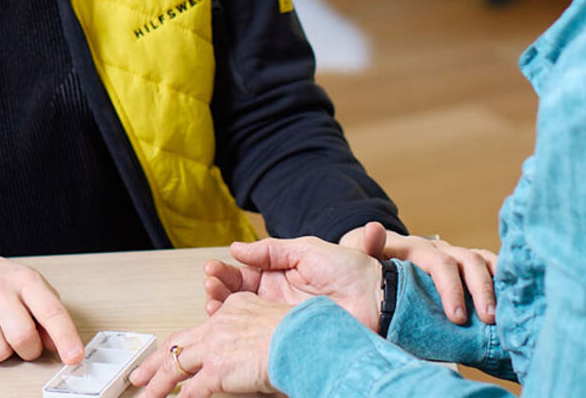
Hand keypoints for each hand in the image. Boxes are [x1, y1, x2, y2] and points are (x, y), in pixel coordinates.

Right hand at [0, 253, 83, 364]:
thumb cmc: (1, 282)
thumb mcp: (31, 287)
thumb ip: (48, 314)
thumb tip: (58, 344)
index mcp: (26, 280)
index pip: (51, 312)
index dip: (66, 338)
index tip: (74, 357)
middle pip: (23, 338)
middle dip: (29, 350)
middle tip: (25, 341)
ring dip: (3, 351)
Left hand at [129, 293, 287, 397]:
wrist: (307, 339)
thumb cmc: (301, 334)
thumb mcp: (272, 325)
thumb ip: (252, 338)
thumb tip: (246, 357)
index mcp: (235, 308)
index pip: (201, 326)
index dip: (185, 342)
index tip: (175, 351)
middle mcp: (221, 323)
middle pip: (178, 343)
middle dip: (155, 361)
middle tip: (140, 373)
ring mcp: (216, 345)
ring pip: (175, 366)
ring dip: (156, 383)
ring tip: (144, 394)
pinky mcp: (217, 368)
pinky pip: (191, 390)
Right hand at [202, 230, 383, 330]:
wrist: (376, 298)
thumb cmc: (349, 270)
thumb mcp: (307, 250)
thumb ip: (271, 250)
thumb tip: (236, 248)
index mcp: (280, 275)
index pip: (243, 275)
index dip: (225, 273)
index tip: (211, 269)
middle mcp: (276, 298)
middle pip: (236, 296)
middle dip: (218, 289)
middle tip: (209, 284)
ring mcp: (279, 318)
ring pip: (241, 316)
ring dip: (222, 307)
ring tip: (212, 300)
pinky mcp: (286, 337)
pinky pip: (256, 335)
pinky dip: (237, 330)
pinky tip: (225, 321)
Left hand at [340, 221, 499, 323]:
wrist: (379, 252)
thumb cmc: (371, 259)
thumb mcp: (361, 251)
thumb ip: (368, 245)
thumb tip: (373, 230)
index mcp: (418, 249)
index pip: (440, 264)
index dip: (451, 289)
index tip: (457, 317)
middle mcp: (442, 250)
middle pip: (469, 262)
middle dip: (482, 290)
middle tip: (489, 319)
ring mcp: (457, 256)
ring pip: (484, 262)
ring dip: (497, 286)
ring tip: (506, 314)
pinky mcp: (466, 267)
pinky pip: (490, 268)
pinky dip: (503, 282)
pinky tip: (512, 303)